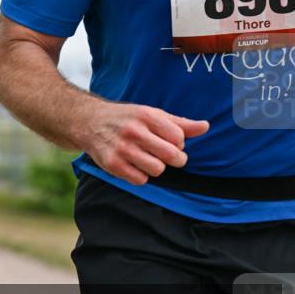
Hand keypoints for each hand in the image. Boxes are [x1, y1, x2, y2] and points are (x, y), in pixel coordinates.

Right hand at [76, 102, 208, 185]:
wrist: (88, 122)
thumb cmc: (126, 119)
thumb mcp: (151, 114)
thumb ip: (179, 123)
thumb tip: (205, 126)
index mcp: (146, 116)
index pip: (179, 138)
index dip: (178, 143)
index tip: (169, 141)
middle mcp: (134, 132)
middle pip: (172, 156)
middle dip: (174, 159)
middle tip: (166, 155)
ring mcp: (122, 149)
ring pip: (157, 170)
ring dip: (156, 167)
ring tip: (148, 159)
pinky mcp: (112, 164)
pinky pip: (140, 180)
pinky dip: (140, 175)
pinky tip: (134, 165)